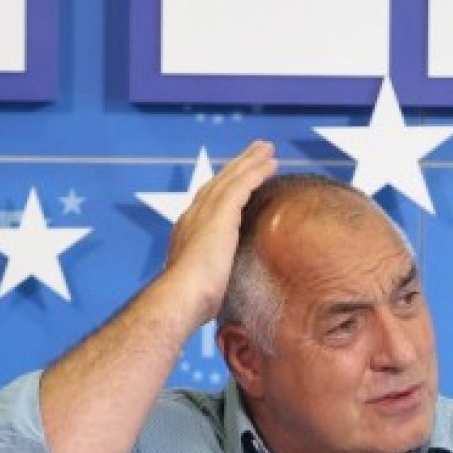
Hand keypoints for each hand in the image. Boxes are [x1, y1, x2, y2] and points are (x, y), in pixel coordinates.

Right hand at [160, 140, 277, 324]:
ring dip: (250, 161)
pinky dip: (256, 171)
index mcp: (187, 233)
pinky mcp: (220, 213)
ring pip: (232, 178)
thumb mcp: (200, 288)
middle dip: (237, 166)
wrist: (181, 297)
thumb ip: (208, 283)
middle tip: (254, 151)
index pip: (208, 204)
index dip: (223, 189)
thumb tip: (212, 298)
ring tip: (267, 149)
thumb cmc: (190, 303)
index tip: (236, 179)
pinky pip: (242, 185)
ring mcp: (205, 213)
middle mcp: (193, 216)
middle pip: (219, 183)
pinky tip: (271, 163)